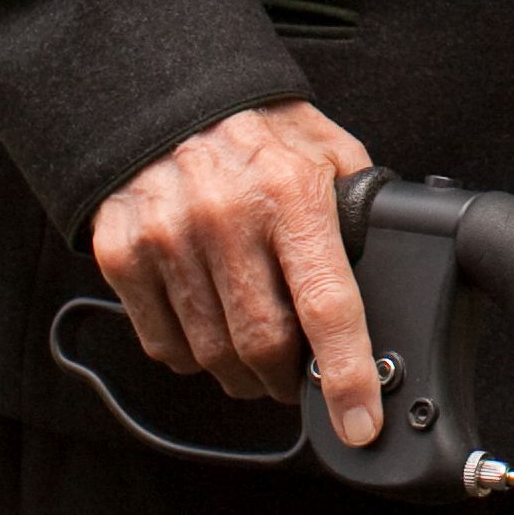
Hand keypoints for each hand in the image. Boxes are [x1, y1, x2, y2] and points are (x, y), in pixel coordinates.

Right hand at [89, 99, 381, 434]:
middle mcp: (227, 217)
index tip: (359, 422)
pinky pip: (163, 344)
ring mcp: (168, 238)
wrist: (165, 93)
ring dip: (243, 375)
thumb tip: (391, 278)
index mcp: (292, 194)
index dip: (347, 376)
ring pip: (214, 355)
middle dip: (290, 381)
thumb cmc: (258, 129)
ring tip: (256, 358)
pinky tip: (209, 329)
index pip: (327, 306)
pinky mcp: (122, 255)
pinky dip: (192, 356)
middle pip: (265, 345)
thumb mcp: (326, 151)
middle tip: (300, 379)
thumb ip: (358, 213)